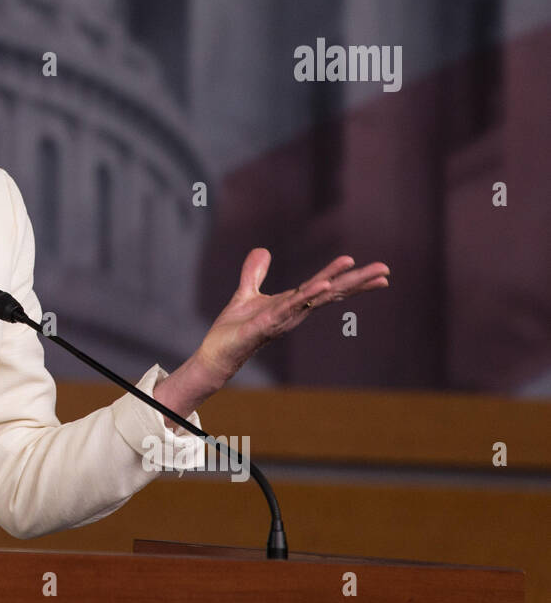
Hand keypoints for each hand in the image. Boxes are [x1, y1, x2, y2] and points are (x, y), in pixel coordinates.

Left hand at [193, 248, 389, 387]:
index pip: (328, 287)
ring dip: (335, 282)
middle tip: (385, 270)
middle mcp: (295, 311)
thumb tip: (263, 250)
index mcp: (294, 303)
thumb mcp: (246, 293)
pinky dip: (306, 296)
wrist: (217, 352)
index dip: (352, 279)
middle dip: (358, 281)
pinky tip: (322, 286)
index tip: (380, 273)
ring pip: (315, 297)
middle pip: (332, 292)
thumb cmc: (234, 329)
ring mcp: (283, 318)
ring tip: (355, 267)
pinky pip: (289, 307)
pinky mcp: (266, 324)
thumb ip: (255, 273)